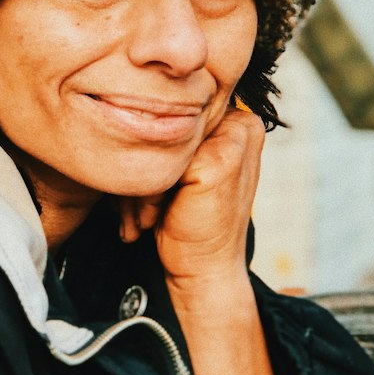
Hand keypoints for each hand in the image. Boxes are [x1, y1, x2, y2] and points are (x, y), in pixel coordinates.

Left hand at [118, 108, 279, 374]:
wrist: (206, 271)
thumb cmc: (189, 221)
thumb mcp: (185, 169)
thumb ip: (177, 136)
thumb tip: (129, 103)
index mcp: (242, 119)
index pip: (180, 113)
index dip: (152, 146)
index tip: (141, 186)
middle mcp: (244, 123)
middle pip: (172, 125)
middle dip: (143, 162)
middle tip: (133, 209)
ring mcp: (234, 140)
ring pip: (163, 143)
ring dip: (141, 181)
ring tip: (137, 215)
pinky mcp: (217, 162)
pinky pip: (161, 162)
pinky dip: (145, 191)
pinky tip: (147, 219)